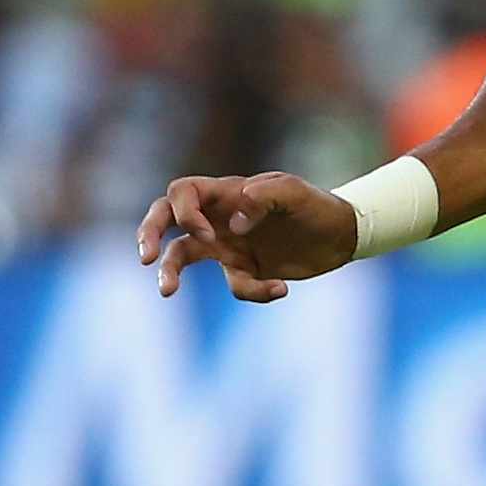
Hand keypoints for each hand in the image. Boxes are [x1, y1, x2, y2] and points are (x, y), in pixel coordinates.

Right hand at [136, 172, 357, 302]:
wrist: (340, 234)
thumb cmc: (315, 205)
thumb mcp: (294, 193)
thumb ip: (263, 197)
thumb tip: (234, 223)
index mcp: (226, 193)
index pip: (182, 192)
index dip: (183, 213)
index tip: (207, 233)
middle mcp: (218, 217)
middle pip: (165, 218)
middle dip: (148, 234)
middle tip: (145, 257)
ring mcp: (227, 244)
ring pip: (182, 256)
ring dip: (170, 273)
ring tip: (166, 291)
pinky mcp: (244, 269)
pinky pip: (234, 286)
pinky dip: (253, 292)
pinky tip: (281, 287)